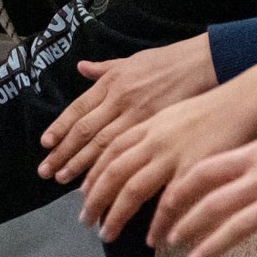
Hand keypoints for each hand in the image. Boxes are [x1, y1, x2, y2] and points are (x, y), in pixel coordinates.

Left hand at [35, 34, 215, 182]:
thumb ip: (106, 68)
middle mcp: (123, 100)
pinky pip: (135, 159)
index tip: (45, 147)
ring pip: (106, 149)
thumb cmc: (172, 62)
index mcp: (113, 83)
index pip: (78, 110)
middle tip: (47, 175)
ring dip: (86, 172)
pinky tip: (112, 196)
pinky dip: (120, 178)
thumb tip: (81, 67)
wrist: (211, 62)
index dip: (60, 129)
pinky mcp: (162, 131)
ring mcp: (143, 118)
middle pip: (87, 133)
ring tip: (69, 188)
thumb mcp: (134, 60)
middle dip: (65, 156)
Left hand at [78, 60, 256, 242]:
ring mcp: (174, 154)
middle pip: (113, 173)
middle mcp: (154, 139)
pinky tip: (153, 239)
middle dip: (94, 200)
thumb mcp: (173, 113)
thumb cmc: (216, 107)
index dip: (92, 176)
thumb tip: (132, 154)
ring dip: (116, 216)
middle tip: (86, 221)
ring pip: (132, 190)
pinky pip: (170, 202)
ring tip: (108, 235)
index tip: (83, 195)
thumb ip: (151, 132)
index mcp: (147, 125)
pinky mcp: (196, 169)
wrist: (252, 97)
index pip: (108, 153)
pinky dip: (159, 224)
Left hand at [160, 82, 256, 256]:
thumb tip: (224, 174)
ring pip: (236, 228)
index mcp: (251, 155)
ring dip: (212, 247)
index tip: (164, 208)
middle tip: (170, 241)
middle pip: (211, 205)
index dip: (179, 193)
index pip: (201, 174)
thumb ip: (250, 159)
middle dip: (186, 225)